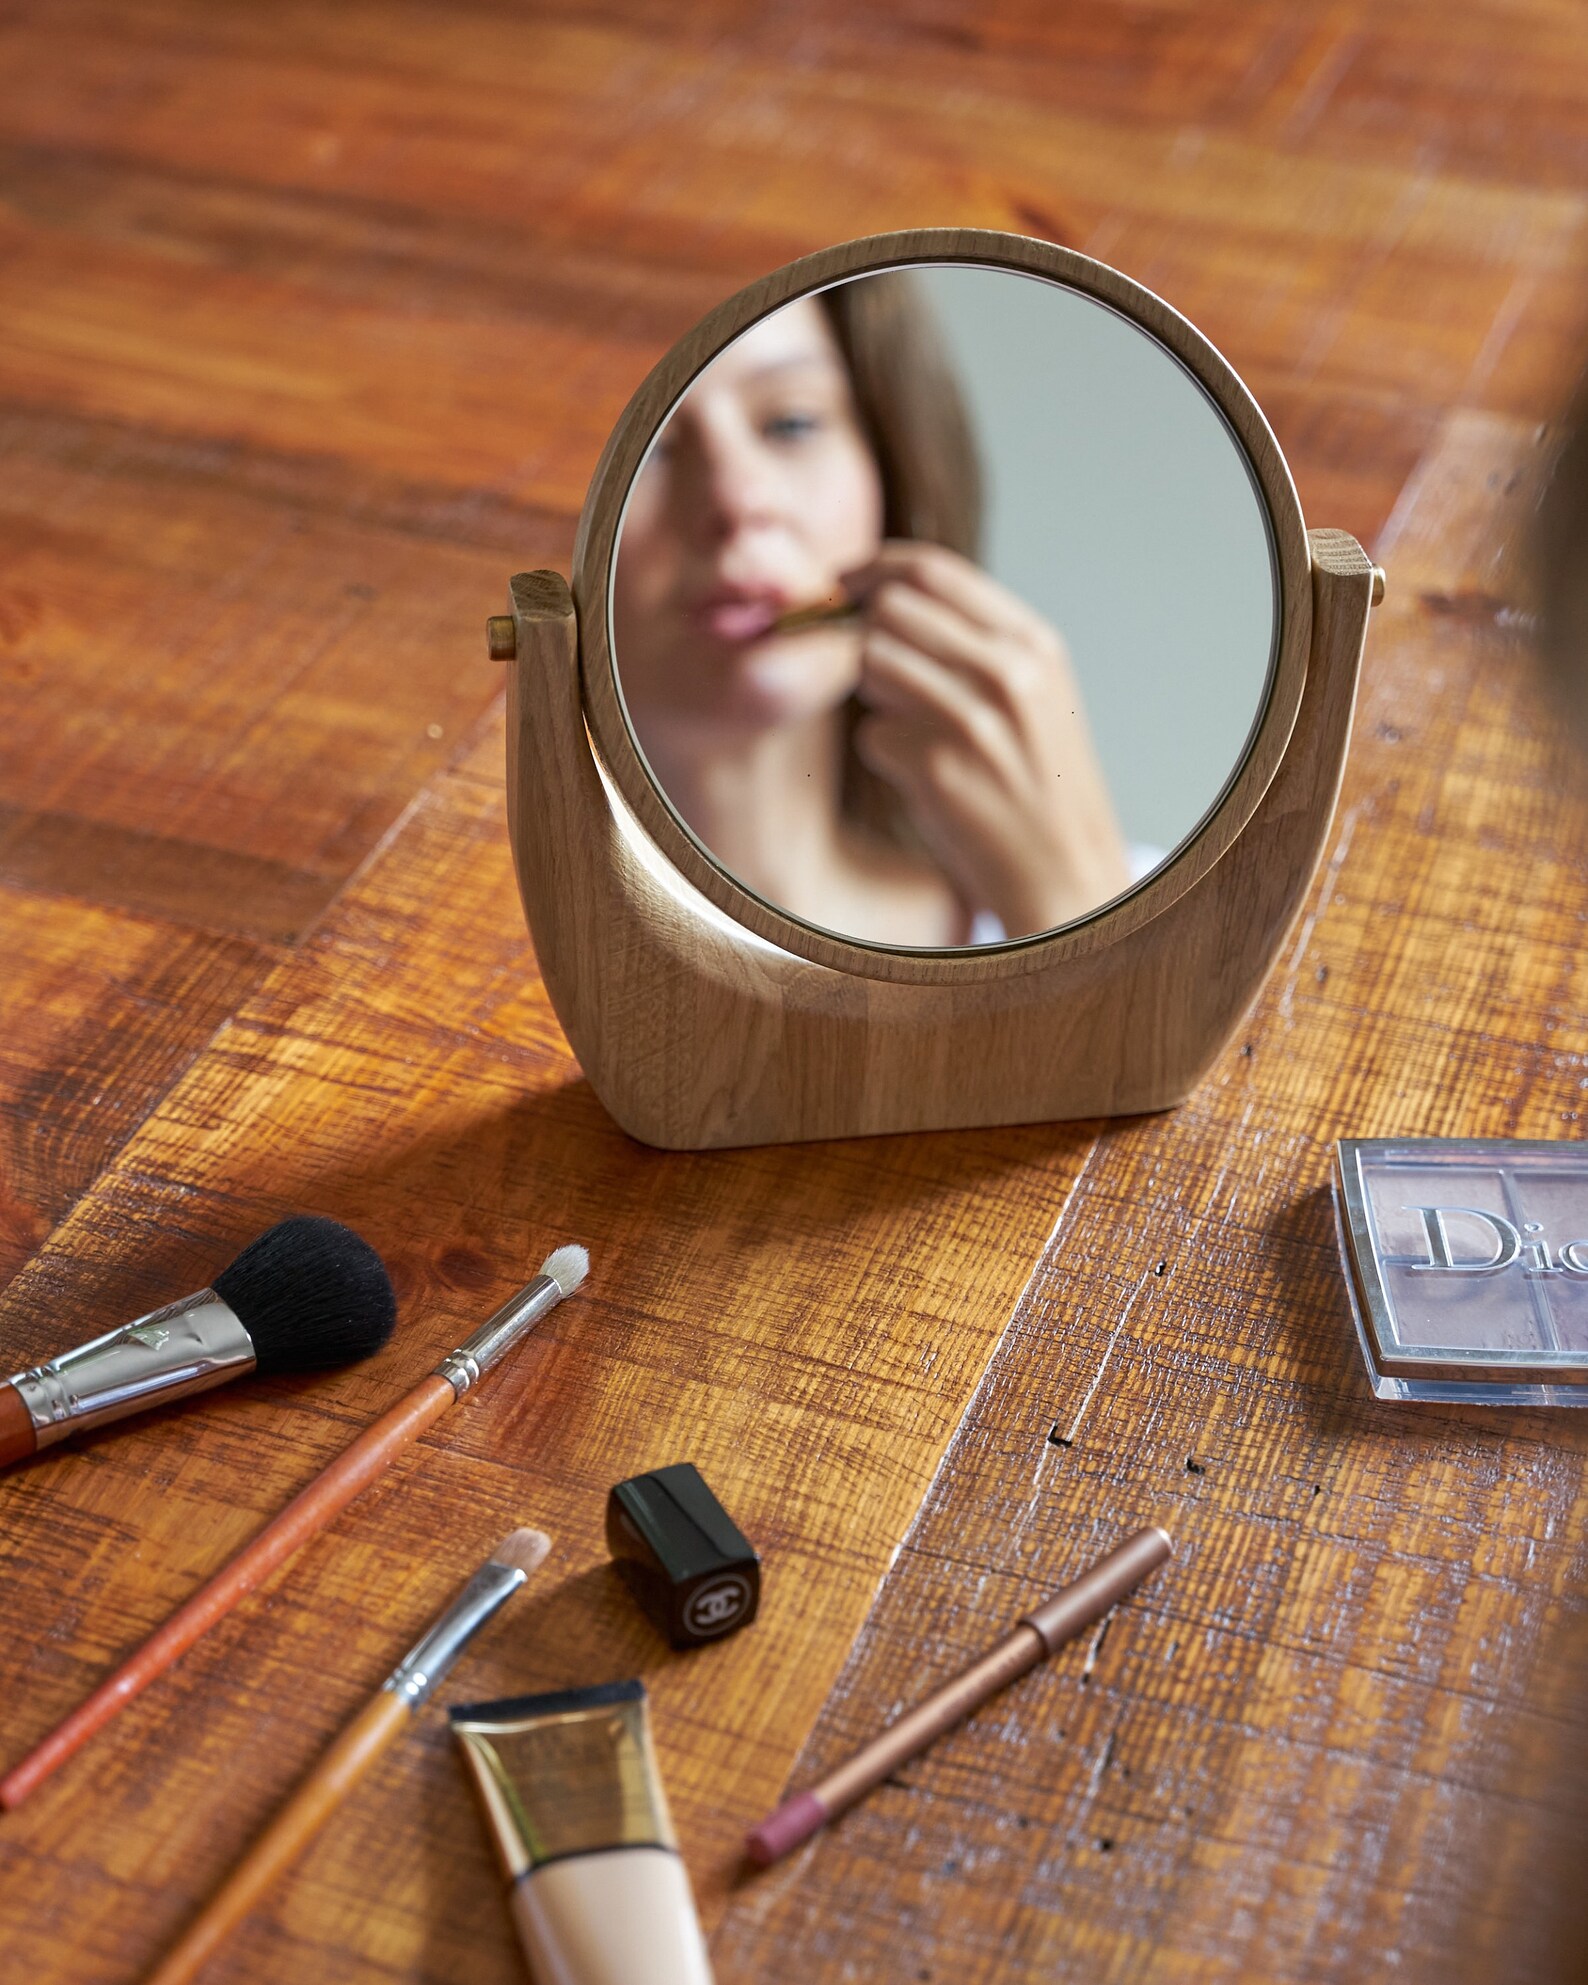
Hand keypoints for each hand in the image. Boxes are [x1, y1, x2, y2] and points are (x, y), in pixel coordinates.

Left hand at [846, 541, 1130, 936]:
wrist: (1065, 872)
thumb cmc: (1040, 783)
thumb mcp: (1038, 694)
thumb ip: (980, 641)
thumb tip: (890, 596)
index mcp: (1034, 643)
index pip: (930, 569)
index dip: (871, 568)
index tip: (842, 583)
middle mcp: (1007, 672)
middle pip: (889, 611)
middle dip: (863, 634)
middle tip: (868, 668)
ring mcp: (971, 719)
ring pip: (870, 664)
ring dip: (873, 694)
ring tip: (910, 728)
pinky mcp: (937, 769)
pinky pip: (871, 735)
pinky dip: (884, 755)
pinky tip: (923, 778)